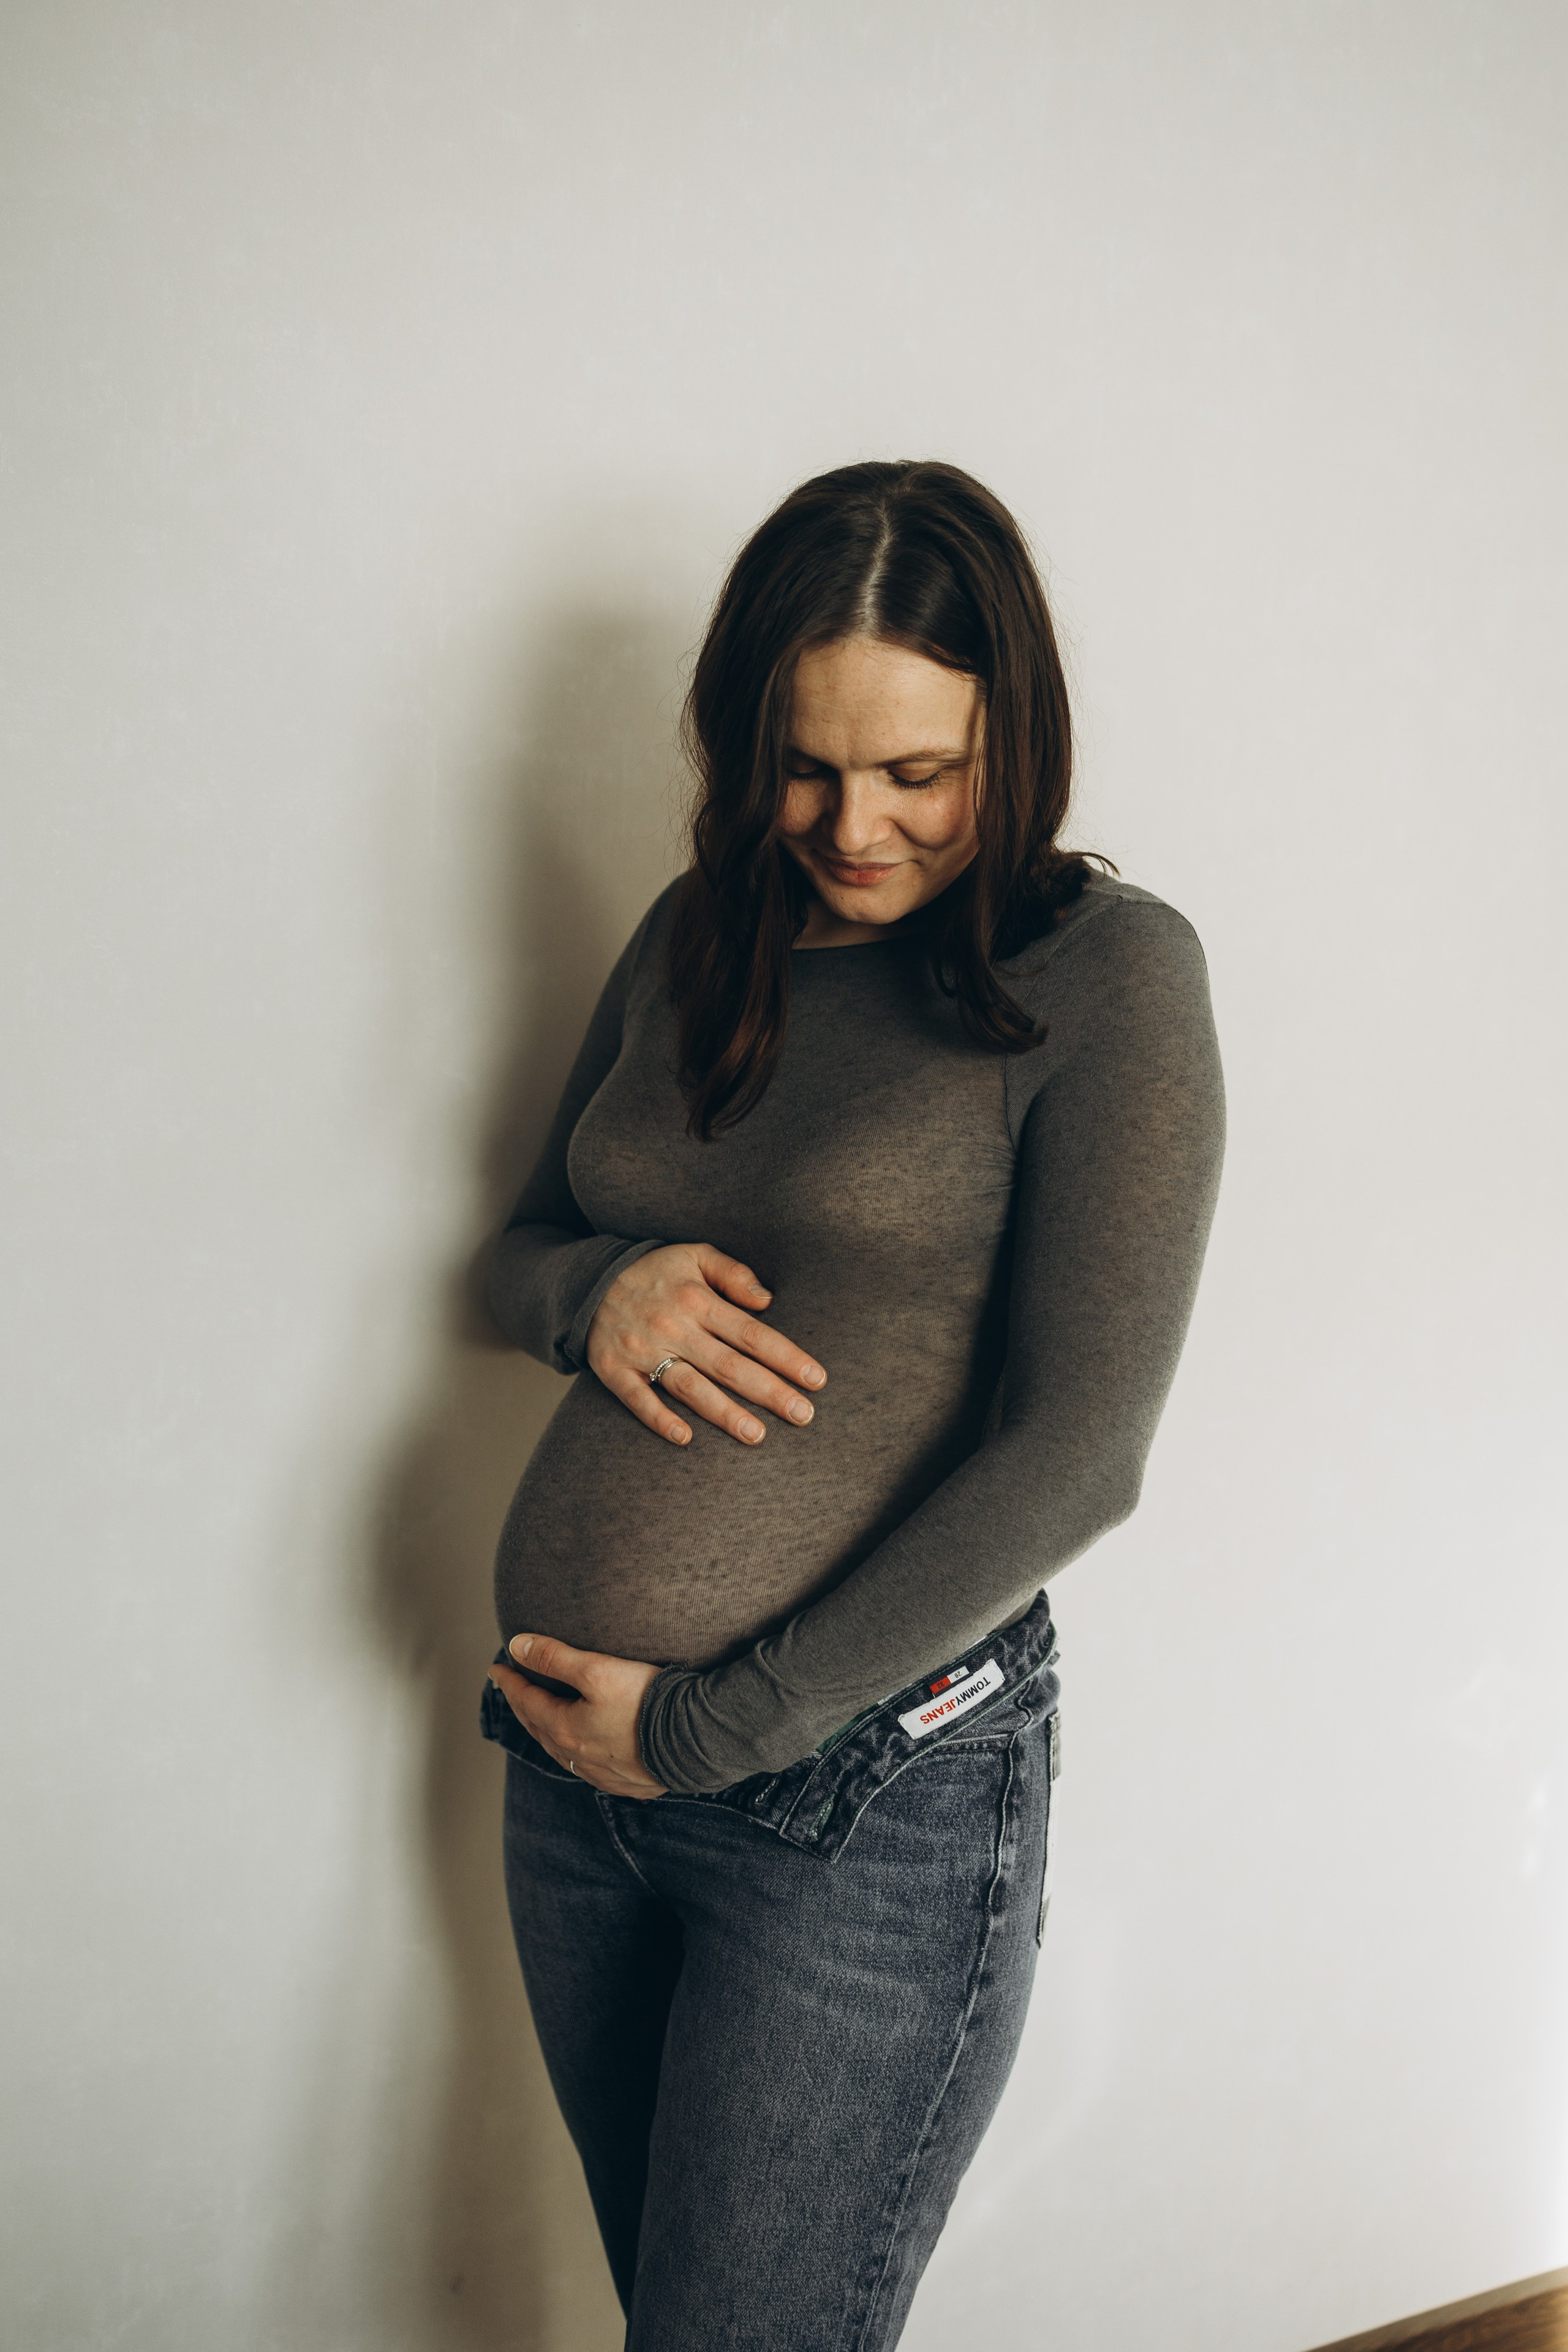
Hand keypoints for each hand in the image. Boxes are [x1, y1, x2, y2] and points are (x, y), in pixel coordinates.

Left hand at [491, 1633, 666, 1798]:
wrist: (695, 1739)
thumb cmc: (646, 1702)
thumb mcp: (597, 1670)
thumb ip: (555, 1657)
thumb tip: (516, 1646)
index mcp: (565, 1730)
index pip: (526, 1701)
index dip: (509, 1682)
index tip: (496, 1667)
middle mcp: (578, 1758)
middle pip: (540, 1727)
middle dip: (523, 1705)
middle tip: (512, 1689)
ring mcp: (602, 1774)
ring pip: (561, 1751)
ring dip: (546, 1730)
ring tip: (540, 1715)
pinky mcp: (626, 1782)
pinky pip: (587, 1767)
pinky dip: (574, 1751)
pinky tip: (582, 1748)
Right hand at [586, 1242, 825, 1446]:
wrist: (587, 1282)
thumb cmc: (654, 1272)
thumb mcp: (694, 1254)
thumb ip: (733, 1273)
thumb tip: (769, 1300)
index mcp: (698, 1300)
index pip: (752, 1334)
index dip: (786, 1357)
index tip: (816, 1379)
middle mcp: (673, 1327)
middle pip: (729, 1366)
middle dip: (770, 1392)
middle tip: (804, 1415)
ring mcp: (642, 1351)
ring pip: (689, 1387)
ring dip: (723, 1413)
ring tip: (757, 1435)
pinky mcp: (615, 1370)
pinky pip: (638, 1399)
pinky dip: (659, 1419)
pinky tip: (685, 1439)